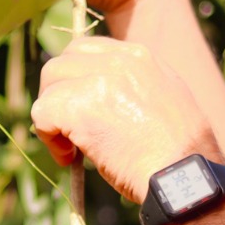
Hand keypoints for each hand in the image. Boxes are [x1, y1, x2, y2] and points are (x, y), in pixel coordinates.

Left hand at [33, 37, 220, 203]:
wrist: (183, 176)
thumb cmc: (182, 154)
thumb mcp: (170, 100)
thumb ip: (138, 87)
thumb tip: (107, 98)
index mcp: (141, 56)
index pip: (88, 49)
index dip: (76, 78)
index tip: (81, 106)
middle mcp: (118, 62)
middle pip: (62, 62)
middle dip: (58, 94)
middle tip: (68, 127)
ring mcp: (98, 82)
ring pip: (49, 87)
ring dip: (52, 117)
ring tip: (70, 148)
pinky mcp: (79, 108)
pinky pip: (42, 112)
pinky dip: (47, 136)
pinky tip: (68, 158)